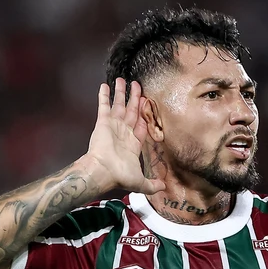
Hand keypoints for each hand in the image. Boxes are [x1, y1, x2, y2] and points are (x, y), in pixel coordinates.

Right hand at [86, 79, 165, 195]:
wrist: (103, 171)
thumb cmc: (120, 176)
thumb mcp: (141, 182)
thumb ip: (152, 184)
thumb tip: (163, 188)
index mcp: (132, 144)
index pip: (141, 126)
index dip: (145, 117)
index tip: (147, 106)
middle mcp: (123, 133)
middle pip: (131, 111)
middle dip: (135, 99)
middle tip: (137, 85)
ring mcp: (113, 126)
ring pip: (119, 105)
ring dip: (121, 93)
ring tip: (123, 80)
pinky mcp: (103, 122)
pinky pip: (104, 106)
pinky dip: (104, 96)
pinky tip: (105, 85)